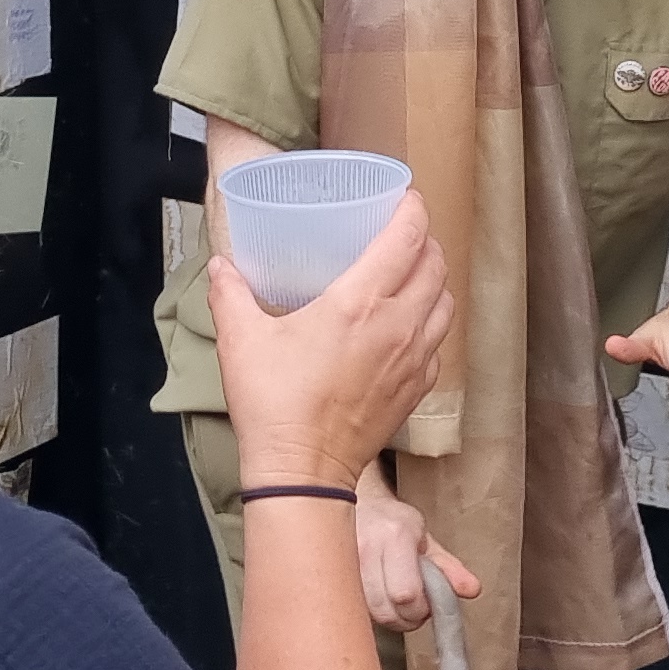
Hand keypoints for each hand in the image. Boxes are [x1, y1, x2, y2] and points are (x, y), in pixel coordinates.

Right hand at [213, 191, 451, 492]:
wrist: (303, 471)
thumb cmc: (273, 403)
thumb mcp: (241, 340)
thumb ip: (231, 294)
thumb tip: (222, 265)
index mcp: (360, 302)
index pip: (407, 237)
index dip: (413, 209)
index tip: (405, 197)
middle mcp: (398, 325)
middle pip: (436, 264)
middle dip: (425, 240)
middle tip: (403, 233)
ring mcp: (414, 360)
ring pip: (446, 302)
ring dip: (435, 280)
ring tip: (413, 273)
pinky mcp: (416, 390)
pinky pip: (440, 342)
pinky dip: (433, 322)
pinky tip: (410, 325)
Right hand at [353, 470, 481, 629]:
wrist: (358, 505)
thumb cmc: (394, 524)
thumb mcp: (426, 541)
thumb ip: (450, 568)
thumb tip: (472, 590)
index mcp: (395, 536)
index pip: (407, 593)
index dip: (419, 609)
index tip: (425, 604)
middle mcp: (366, 547)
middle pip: (386, 610)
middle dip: (404, 618)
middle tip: (412, 608)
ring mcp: (344, 561)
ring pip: (368, 613)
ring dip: (387, 617)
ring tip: (395, 603)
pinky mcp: (331, 573)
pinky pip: (354, 608)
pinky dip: (370, 612)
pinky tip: (377, 599)